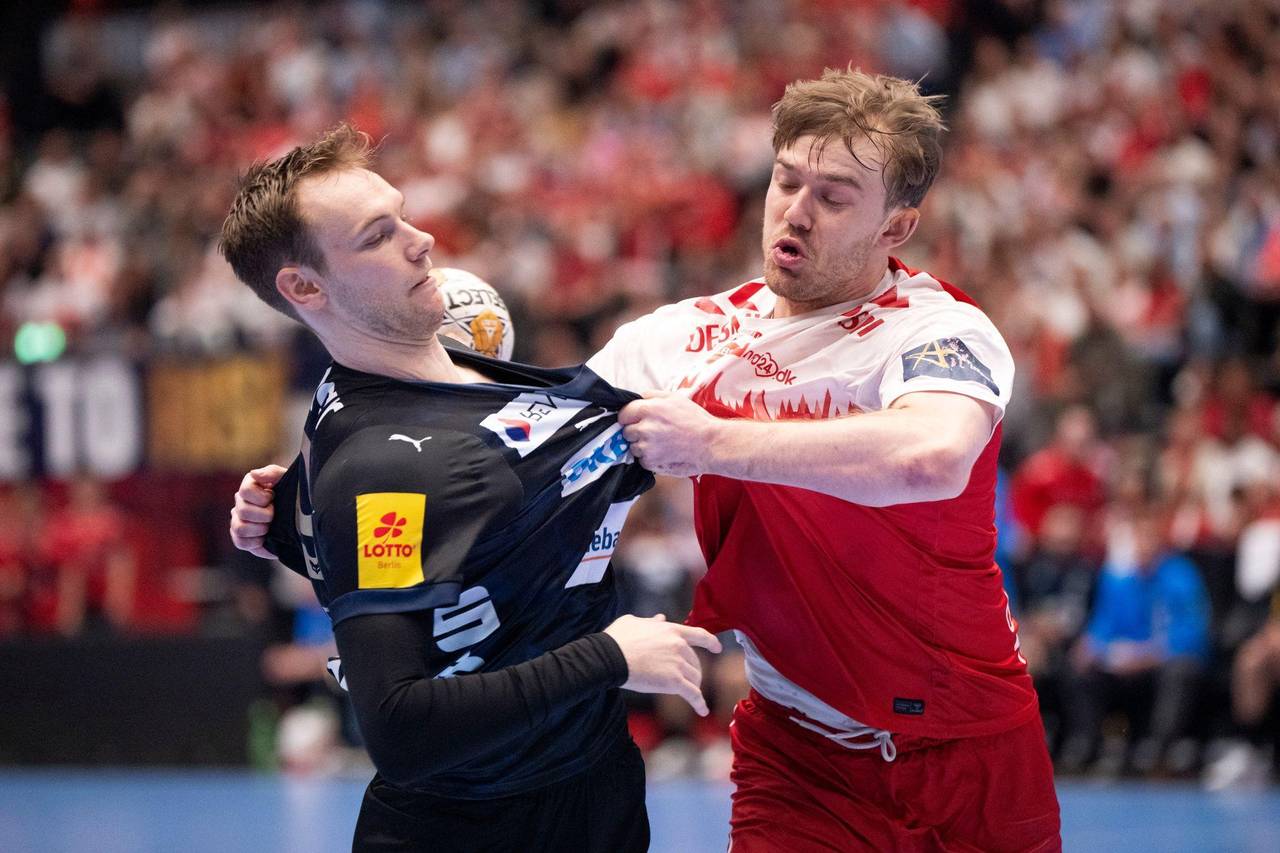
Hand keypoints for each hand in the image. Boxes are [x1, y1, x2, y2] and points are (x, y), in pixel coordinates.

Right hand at [230, 465, 286, 558]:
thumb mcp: (288, 479)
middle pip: (243, 511)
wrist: (302, 518)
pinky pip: (240, 542)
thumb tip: (254, 474)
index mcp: (251, 486)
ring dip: (259, 529)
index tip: (273, 498)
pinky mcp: (241, 538)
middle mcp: (241, 502)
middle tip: (275, 515)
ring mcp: (239, 520)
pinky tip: (265, 538)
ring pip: (239, 528)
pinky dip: (255, 542)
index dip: (262, 498)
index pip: (245, 491)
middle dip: (265, 515)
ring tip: (270, 527)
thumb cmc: (294, 494)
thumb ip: (272, 473)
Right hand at [603, 613, 722, 715]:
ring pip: (695, 678)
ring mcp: (678, 663)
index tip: (717, 648)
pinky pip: (693, 694)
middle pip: (695, 661)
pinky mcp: (674, 681)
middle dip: (694, 671)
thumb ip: (650, 621)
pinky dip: (699, 703)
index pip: (699, 635)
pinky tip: (702, 710)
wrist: (610, 657)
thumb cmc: (617, 639)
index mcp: (672, 630)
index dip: (711, 642)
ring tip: (691, 694)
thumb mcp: (634, 623)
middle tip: (689, 679)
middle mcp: (679, 645)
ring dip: (694, 686)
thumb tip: (660, 618)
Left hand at [618, 393, 718, 477]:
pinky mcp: (650, 463)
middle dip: (636, 431)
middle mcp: (644, 428)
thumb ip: (652, 395)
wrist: (710, 444)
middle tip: (653, 431)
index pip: (623, 414)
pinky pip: (642, 460)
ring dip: (643, 446)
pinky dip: (650, 458)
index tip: (636, 420)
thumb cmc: (695, 420)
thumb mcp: (675, 398)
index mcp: (647, 409)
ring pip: (633, 447)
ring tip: (662, 443)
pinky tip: (665, 452)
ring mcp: (646, 448)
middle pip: (626, 431)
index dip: (629, 417)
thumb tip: (637, 398)